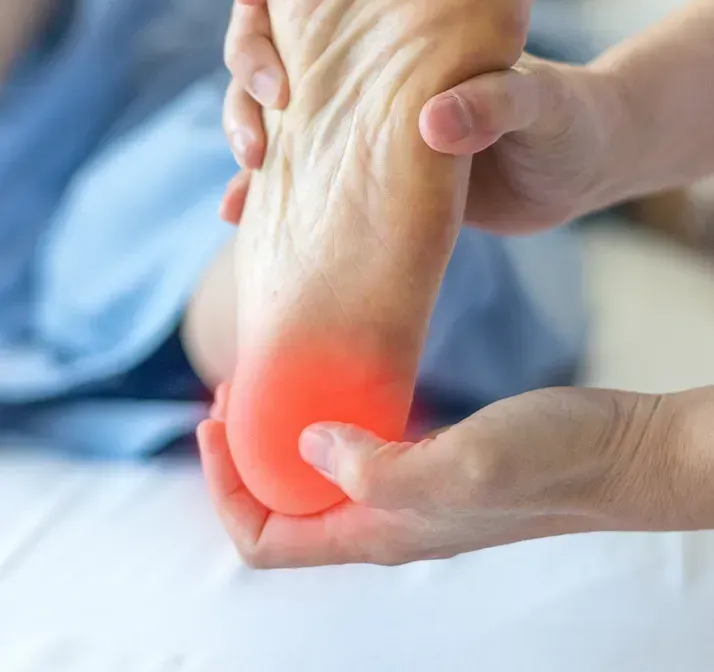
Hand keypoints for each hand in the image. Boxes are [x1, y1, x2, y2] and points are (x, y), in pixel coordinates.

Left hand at [198, 384, 709, 568]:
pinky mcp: (434, 461)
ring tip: (271, 381)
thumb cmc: (550, 462)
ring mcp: (411, 492)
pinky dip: (330, 422)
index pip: (266, 541)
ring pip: (318, 481)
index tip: (213, 419)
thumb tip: (305, 446)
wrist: (621, 453)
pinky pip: (359, 452)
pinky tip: (338, 381)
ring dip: (283, 439)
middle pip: (282, 510)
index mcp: (379, 533)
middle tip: (234, 389)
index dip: (224, 488)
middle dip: (242, 458)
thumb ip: (378, 467)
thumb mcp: (462, 464)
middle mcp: (386, 522)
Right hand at [220, 0, 623, 232]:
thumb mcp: (545, 105)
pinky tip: (242, 214)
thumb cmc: (570, 119)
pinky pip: (299, 160)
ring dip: (248, 129)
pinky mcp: (360, 150)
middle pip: (280, 30)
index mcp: (411, 14)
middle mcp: (372, 48)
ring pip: (278, 100)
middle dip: (251, 58)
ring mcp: (358, 99)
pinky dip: (268, 187)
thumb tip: (433, 124)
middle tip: (260, 112)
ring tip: (240, 191)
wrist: (576, 169)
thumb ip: (502, 102)